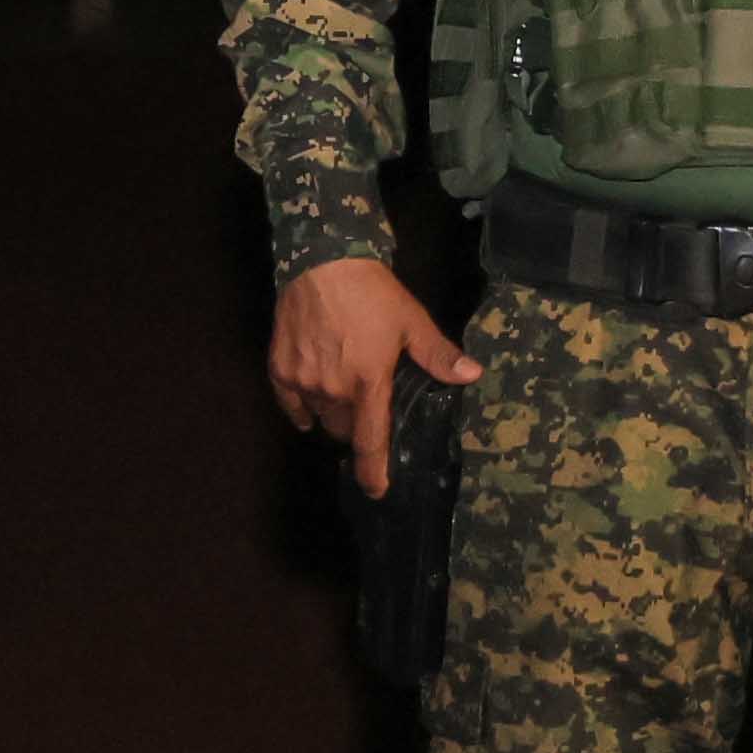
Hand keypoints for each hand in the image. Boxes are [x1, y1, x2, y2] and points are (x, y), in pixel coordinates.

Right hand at [268, 253, 480, 500]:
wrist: (322, 262)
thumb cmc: (373, 293)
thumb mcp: (412, 321)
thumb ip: (438, 354)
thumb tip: (472, 376)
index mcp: (368, 384)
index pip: (370, 442)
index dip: (373, 472)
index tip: (377, 490)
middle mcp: (333, 390)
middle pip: (345, 429)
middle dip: (357, 424)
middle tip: (367, 401)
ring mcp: (303, 381)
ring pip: (320, 415)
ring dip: (332, 411)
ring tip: (342, 388)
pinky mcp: (280, 369)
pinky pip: (291, 404)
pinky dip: (301, 407)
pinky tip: (311, 399)